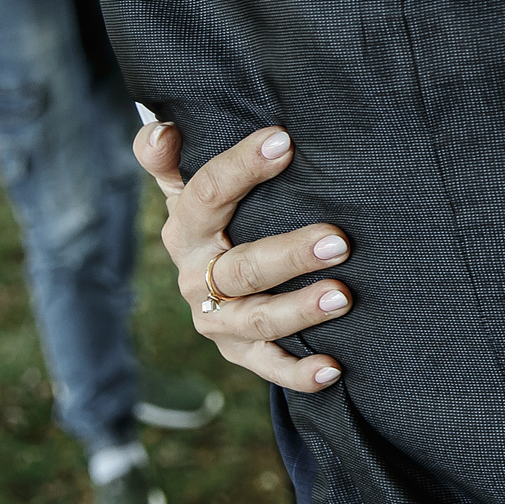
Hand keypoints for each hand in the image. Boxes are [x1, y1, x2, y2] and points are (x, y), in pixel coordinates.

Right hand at [131, 121, 351, 392]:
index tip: (285, 142)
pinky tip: (334, 369)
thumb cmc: (212, 218)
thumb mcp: (184, 185)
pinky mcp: (238, 352)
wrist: (206, 279)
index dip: (243, 167)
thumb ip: (167, 155)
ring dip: (300, 310)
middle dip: (291, 255)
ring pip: (258, 319)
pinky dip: (299, 373)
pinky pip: (269, 366)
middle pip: (243, 267)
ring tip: (343, 297)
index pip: (208, 194)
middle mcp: (195, 277)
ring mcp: (216, 319)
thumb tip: (160, 130)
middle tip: (339, 241)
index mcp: (185, 229)